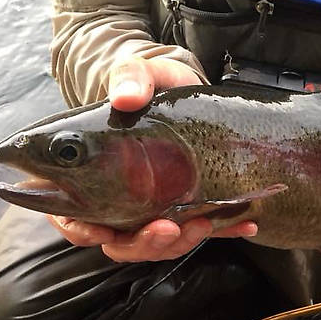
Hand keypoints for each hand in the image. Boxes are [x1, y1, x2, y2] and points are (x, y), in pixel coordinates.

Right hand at [48, 55, 257, 260]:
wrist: (182, 88)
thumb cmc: (148, 86)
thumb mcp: (138, 74)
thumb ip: (128, 78)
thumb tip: (126, 97)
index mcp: (91, 176)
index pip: (74, 219)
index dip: (83, 232)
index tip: (105, 230)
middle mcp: (120, 201)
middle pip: (121, 242)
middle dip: (145, 244)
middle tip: (168, 228)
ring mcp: (155, 208)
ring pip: (159, 245)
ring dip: (180, 243)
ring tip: (204, 224)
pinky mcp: (189, 207)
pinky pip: (202, 229)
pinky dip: (224, 232)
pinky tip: (246, 225)